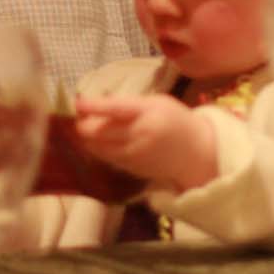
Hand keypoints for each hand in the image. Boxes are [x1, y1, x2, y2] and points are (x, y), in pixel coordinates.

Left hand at [74, 94, 217, 191]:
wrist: (195, 152)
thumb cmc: (175, 120)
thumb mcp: (157, 103)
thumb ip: (129, 104)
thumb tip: (97, 105)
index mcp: (148, 114)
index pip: (115, 110)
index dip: (93, 107)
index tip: (77, 103)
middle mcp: (139, 136)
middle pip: (101, 132)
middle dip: (84, 124)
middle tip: (78, 117)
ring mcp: (135, 156)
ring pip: (99, 148)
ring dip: (87, 139)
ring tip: (83, 128)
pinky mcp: (132, 170)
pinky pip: (107, 159)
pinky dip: (98, 149)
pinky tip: (97, 142)